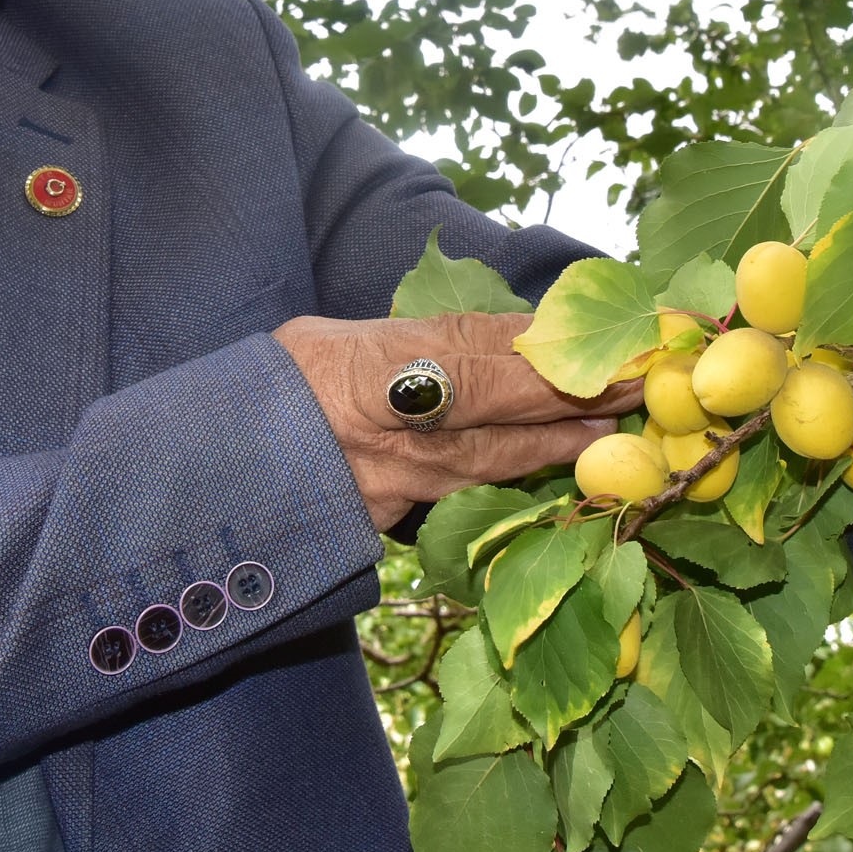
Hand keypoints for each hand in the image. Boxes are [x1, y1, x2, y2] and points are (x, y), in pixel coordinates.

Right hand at [272, 312, 633, 532]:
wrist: (213, 471)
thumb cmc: (275, 388)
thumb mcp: (338, 338)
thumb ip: (418, 337)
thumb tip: (502, 330)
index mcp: (376, 361)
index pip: (485, 349)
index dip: (555, 348)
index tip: (611, 338)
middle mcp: (393, 424)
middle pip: (507, 406)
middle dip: (579, 396)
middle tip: (639, 385)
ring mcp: (396, 480)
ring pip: (496, 458)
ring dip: (559, 444)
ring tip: (608, 430)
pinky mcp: (393, 521)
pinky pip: (464, 495)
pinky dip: (510, 481)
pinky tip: (544, 472)